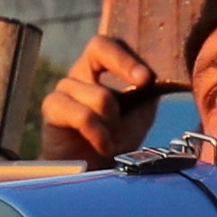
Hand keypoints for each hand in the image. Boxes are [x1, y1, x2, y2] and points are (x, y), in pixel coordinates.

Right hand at [37, 31, 162, 163]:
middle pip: (99, 45)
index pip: (113, 44)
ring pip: (100, 95)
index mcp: (101, 69)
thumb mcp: (140, 113)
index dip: (131, 56)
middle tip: (143, 83)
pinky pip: (81, 114)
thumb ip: (149, 92)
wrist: (91, 172)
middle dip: (125, 63)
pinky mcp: (52, 107)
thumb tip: (164, 74)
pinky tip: (102, 146)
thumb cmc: (115, 140)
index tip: (148, 79)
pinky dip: (97, 133)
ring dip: (113, 123)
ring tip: (113, 141)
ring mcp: (64, 88)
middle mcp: (81, 72)